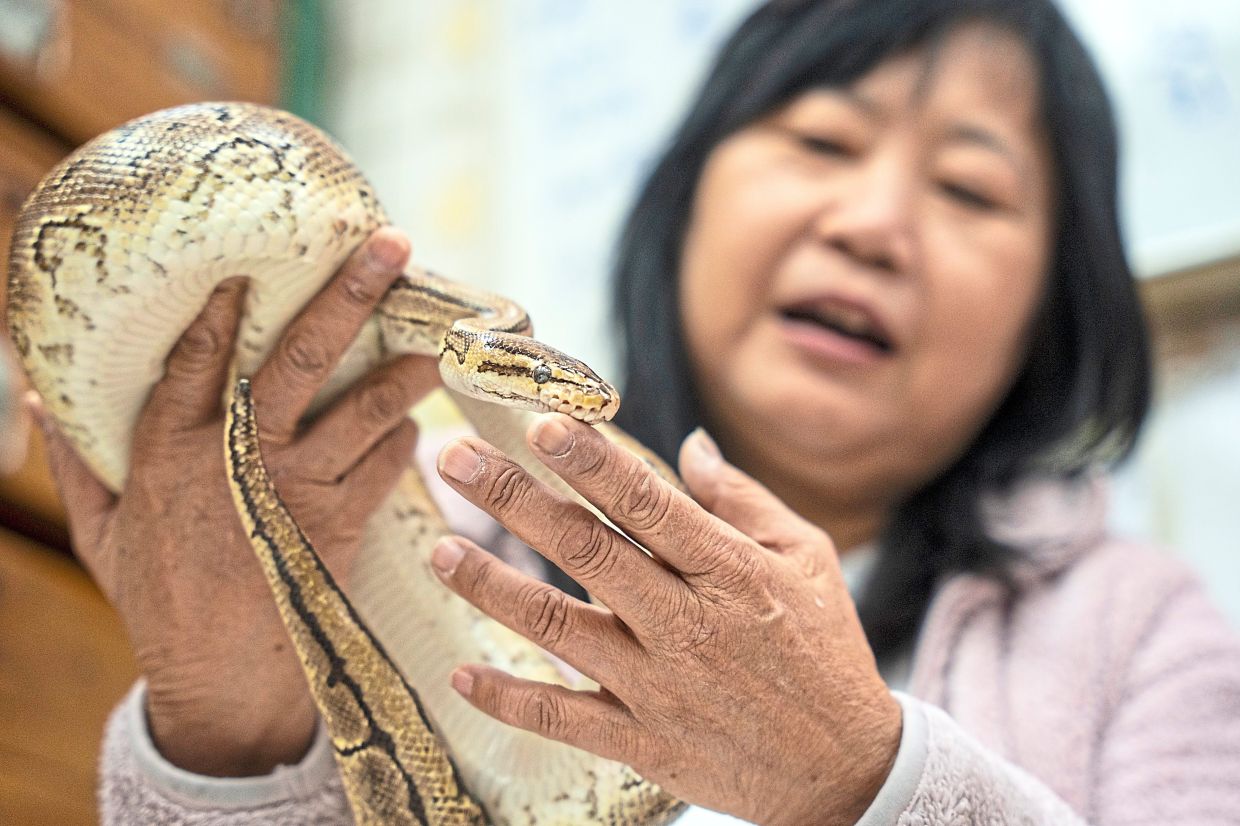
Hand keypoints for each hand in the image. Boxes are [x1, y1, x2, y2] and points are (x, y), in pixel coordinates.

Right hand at [28, 227, 440, 775]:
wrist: (221, 684)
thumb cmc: (160, 598)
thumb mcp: (99, 531)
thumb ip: (75, 459)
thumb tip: (40, 390)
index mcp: (170, 453)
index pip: (197, 359)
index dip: (226, 306)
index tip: (254, 259)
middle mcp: (240, 461)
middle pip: (300, 361)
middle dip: (348, 297)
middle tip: (389, 248)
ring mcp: (298, 492)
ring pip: (365, 410)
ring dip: (406, 369)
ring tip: (439, 336)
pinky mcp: (342, 526)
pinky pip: (385, 464)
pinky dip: (402, 437)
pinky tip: (410, 421)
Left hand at [429, 416, 901, 825]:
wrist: (843, 770)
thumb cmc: (825, 651)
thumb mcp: (807, 558)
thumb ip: (744, 500)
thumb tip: (688, 444)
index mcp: (729, 570)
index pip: (646, 503)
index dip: (589, 461)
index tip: (538, 423)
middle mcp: (685, 623)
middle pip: (584, 551)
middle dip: (513, 499)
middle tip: (455, 459)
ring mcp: (658, 686)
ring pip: (558, 627)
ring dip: (492, 588)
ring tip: (440, 550)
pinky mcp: (642, 742)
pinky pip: (562, 717)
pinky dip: (508, 697)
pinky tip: (461, 673)